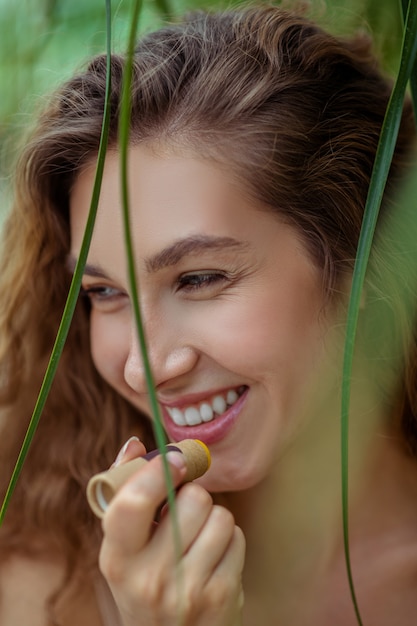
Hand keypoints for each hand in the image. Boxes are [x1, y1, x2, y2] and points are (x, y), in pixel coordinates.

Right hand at [99, 439, 244, 625]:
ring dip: (212, 518)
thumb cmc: (143, 580)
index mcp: (117, 559)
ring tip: (197, 538)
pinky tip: (212, 557)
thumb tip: (135, 443)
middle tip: (182, 512)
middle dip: (191, 496)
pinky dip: (228, 539)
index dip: (158, 471)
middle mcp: (150, 578)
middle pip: (192, 498)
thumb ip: (125, 491)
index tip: (174, 458)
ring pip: (219, 515)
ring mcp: (189, 590)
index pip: (134, 503)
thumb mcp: (123, 547)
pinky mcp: (222, 595)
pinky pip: (236, 537)